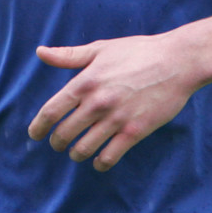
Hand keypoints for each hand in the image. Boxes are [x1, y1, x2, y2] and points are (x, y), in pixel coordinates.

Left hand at [28, 33, 197, 170]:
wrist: (176, 61)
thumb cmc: (138, 52)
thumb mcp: (101, 49)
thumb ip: (69, 55)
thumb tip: (40, 52)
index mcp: (86, 81)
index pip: (51, 111)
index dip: (38, 126)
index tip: (35, 134)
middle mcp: (97, 102)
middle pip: (64, 134)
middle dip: (57, 142)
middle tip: (58, 143)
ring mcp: (116, 118)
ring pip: (83, 149)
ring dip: (76, 154)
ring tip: (77, 152)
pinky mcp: (135, 131)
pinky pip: (109, 157)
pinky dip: (100, 163)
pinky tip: (99, 161)